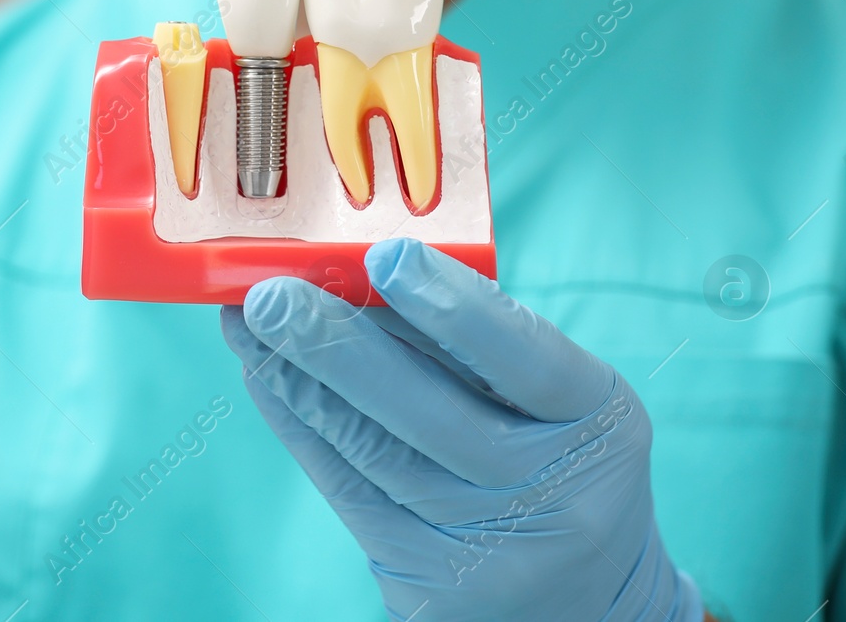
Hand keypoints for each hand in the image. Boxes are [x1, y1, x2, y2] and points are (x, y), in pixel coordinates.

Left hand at [221, 239, 703, 621]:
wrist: (586, 600)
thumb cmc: (557, 460)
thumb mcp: (558, 401)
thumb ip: (480, 345)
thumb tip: (361, 274)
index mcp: (598, 423)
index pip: (525, 358)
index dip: (453, 308)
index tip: (386, 257)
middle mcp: (549, 493)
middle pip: (429, 413)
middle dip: (337, 347)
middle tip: (273, 295)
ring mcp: (486, 550)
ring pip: (372, 451)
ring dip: (299, 379)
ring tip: (248, 325)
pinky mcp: (428, 585)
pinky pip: (347, 489)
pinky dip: (299, 425)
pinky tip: (266, 378)